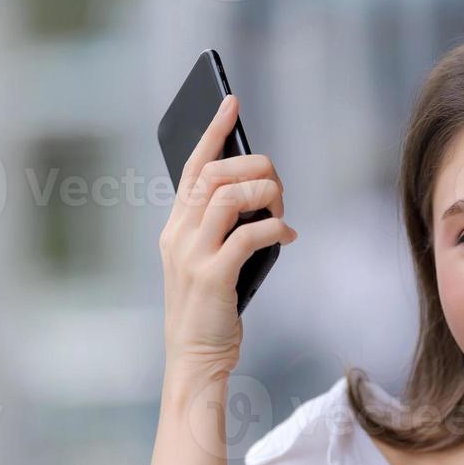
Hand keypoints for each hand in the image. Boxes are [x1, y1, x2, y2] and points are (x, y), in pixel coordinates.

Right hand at [159, 94, 297, 377]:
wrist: (195, 360)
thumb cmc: (210, 312)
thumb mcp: (210, 262)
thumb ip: (224, 230)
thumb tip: (261, 196)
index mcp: (176, 227)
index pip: (192, 168)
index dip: (212, 132)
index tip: (231, 104)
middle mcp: (179, 235)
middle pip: (213, 174)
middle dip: (252, 166)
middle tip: (276, 180)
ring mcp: (192, 255)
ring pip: (228, 196)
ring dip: (264, 194)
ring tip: (281, 208)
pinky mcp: (212, 277)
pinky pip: (247, 235)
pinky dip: (274, 228)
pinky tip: (287, 235)